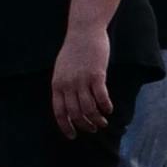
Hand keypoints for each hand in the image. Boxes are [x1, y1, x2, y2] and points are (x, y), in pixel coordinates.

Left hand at [51, 15, 116, 137]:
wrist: (84, 31)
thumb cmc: (74, 49)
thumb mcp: (61, 69)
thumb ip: (63, 85)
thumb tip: (67, 103)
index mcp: (57, 84)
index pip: (59, 112)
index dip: (66, 127)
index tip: (73, 135)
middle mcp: (68, 85)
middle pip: (76, 113)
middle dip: (85, 125)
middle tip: (94, 128)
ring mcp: (82, 80)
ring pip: (89, 109)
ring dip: (97, 119)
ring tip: (103, 122)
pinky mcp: (97, 75)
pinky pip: (101, 98)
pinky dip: (106, 107)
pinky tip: (109, 109)